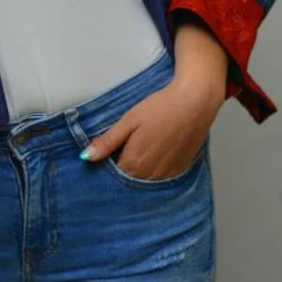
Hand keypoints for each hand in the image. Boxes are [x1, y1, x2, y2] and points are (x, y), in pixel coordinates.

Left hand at [80, 75, 223, 180]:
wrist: (195, 102)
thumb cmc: (161, 107)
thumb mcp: (129, 120)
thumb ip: (108, 141)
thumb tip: (86, 156)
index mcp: (134, 163)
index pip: (113, 173)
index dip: (108, 162)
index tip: (109, 151)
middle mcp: (150, 174)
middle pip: (129, 178)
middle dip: (123, 167)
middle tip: (127, 145)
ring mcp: (167, 173)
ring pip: (146, 179)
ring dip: (140, 169)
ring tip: (144, 146)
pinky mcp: (181, 168)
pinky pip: (162, 176)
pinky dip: (156, 168)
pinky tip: (158, 151)